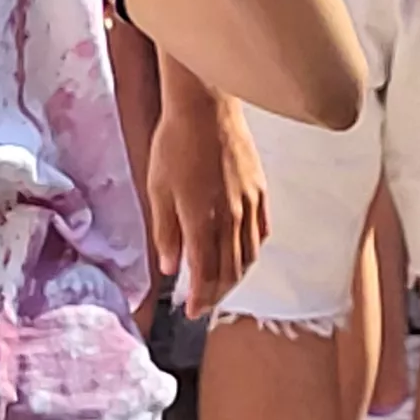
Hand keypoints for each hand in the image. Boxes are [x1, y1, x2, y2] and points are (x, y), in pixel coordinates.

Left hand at [143, 90, 265, 310]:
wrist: (206, 107)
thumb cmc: (174, 144)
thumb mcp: (158, 188)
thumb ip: (165, 231)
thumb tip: (170, 268)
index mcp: (201, 219)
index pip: (205, 272)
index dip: (200, 296)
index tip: (193, 312)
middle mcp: (231, 218)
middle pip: (229, 270)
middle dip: (217, 293)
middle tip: (205, 305)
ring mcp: (250, 205)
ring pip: (248, 254)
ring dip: (236, 276)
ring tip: (222, 286)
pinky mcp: (260, 191)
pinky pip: (261, 231)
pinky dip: (252, 250)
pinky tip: (245, 255)